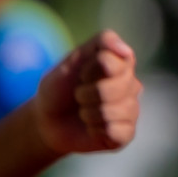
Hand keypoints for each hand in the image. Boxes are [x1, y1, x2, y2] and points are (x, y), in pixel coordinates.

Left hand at [32, 30, 141, 154]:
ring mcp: (131, 110)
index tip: (80, 75)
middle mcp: (132, 85)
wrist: (45, 121)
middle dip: (87, 94)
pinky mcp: (126, 133)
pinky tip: (93, 129)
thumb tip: (126, 50)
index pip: (113, 63)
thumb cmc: (60, 87)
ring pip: (117, 110)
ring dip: (89, 114)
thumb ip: (100, 43)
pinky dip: (97, 131)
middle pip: (116, 87)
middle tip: (79, 96)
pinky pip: (118, 132)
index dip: (89, 71)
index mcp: (122, 64)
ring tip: (84, 113)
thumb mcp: (72, 60)